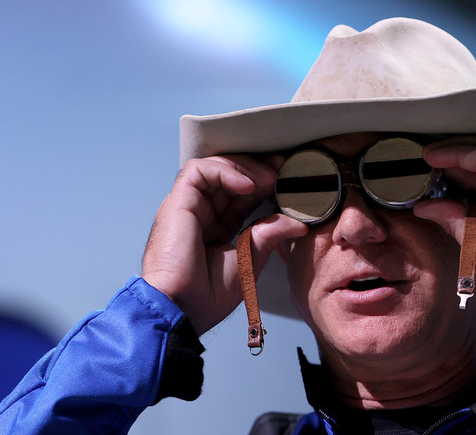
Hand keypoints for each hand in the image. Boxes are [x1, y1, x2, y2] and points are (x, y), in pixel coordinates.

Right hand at [141, 155, 306, 334]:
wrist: (182, 308)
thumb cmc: (208, 295)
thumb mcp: (249, 259)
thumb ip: (270, 235)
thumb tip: (298, 224)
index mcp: (216, 229)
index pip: (241, 196)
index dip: (264, 184)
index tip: (288, 179)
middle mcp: (201, 214)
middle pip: (228, 177)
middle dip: (258, 168)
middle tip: (283, 168)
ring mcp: (187, 207)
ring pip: (214, 167)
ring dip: (245, 167)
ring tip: (269, 178)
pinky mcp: (177, 203)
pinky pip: (199, 171)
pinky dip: (225, 171)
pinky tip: (248, 185)